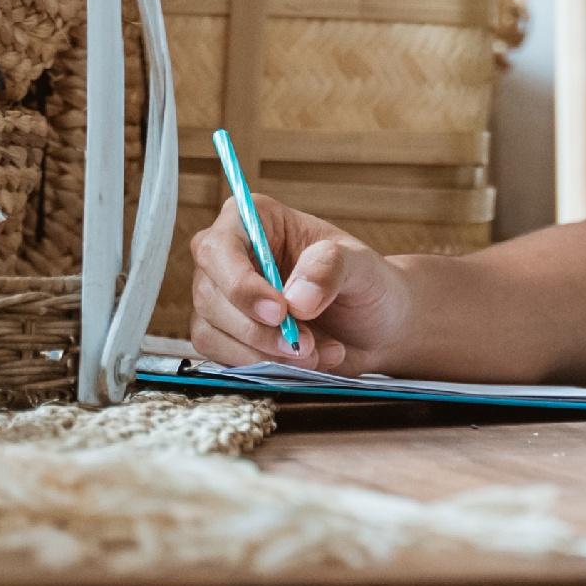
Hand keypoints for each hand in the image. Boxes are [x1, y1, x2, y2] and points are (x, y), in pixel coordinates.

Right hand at [187, 191, 415, 373]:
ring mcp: (221, 296)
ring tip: (314, 354)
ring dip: (262, 352)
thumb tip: (296, 299)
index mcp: (254, 220)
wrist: (375, 326)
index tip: (279, 312)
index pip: (220, 248)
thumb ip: (330, 269)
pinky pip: (221, 356)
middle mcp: (228, 255)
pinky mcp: (224, 334)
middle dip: (258, 329)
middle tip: (305, 344)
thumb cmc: (364, 282)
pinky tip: (303, 362)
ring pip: (211, 331)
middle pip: (210, 295)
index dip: (242, 284)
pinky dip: (261, 366)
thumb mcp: (361, 265)